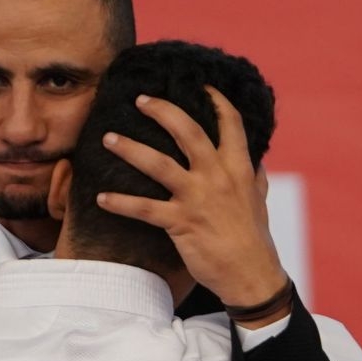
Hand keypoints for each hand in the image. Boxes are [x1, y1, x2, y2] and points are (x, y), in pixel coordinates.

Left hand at [95, 87, 289, 318]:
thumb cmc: (255, 239)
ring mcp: (198, 198)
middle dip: (162, 111)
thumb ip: (255, 178)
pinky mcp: (181, 222)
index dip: (216, 100)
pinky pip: (144, 209)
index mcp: (239, 168)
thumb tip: (256, 161)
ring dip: (129, 148)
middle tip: (140, 99)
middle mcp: (218, 177)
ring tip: (107, 138)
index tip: (202, 85)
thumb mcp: (259, 201)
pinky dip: (120, 202)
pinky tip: (101, 198)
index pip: (231, 124)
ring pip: (158, 164)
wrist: (251, 275)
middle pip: (188, 131)